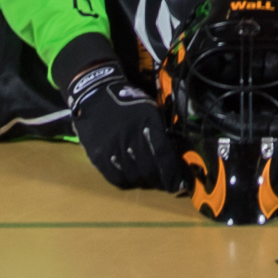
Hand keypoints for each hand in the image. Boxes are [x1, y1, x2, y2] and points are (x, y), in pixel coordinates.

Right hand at [66, 63, 186, 192]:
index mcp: (147, 121)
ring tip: (148, 178)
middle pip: (149, 168)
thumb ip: (161, 131)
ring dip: (144, 181)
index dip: (173, 172)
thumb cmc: (127, 102)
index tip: (182, 184)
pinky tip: (131, 177)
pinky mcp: (98, 155)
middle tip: (166, 184)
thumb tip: (176, 155)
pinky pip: (115, 178)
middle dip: (161, 180)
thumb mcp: (149, 109)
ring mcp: (112, 147)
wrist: (95, 93)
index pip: (163, 152)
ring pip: (133, 176)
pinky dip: (126, 181)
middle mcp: (130, 136)